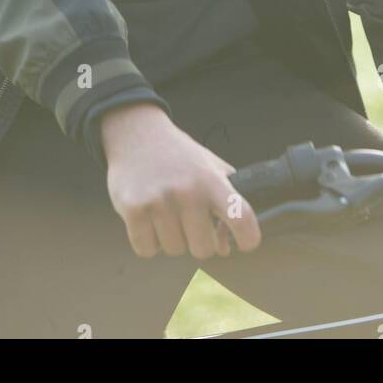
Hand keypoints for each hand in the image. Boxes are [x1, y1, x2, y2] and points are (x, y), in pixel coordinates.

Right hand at [99, 102, 262, 260]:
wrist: (137, 132)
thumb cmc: (178, 155)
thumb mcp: (209, 167)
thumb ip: (224, 203)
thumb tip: (224, 248)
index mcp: (211, 180)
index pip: (241, 217)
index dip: (248, 238)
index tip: (243, 243)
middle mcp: (188, 191)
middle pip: (203, 249)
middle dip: (197, 241)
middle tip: (188, 221)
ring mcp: (160, 201)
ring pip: (174, 250)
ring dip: (170, 239)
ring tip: (165, 212)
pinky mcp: (134, 209)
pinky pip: (146, 250)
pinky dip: (147, 241)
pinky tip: (147, 218)